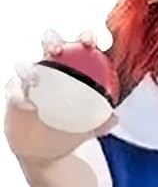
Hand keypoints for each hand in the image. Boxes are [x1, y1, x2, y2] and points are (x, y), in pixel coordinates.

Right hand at [4, 30, 115, 162]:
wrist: (48, 148)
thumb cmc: (72, 129)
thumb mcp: (91, 126)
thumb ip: (103, 121)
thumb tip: (115, 118)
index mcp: (74, 68)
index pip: (80, 47)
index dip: (85, 38)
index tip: (89, 42)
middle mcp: (50, 67)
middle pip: (50, 44)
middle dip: (52, 39)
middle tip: (58, 49)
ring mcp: (30, 78)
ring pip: (25, 65)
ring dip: (27, 67)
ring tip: (34, 77)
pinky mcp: (13, 92)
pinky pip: (13, 90)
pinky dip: (18, 96)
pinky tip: (27, 104)